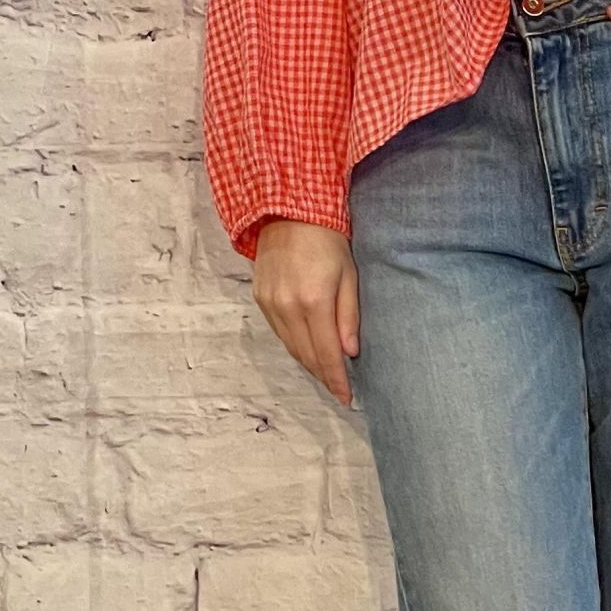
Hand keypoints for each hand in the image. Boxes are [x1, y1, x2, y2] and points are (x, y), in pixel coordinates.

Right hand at [250, 219, 360, 406]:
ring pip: (291, 347)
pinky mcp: (260, 299)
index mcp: (314, 301)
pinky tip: (307, 350)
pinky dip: (294, 346)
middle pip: (306, 356)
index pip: (327, 353)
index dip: (336, 379)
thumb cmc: (327, 240)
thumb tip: (350, 352)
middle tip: (339, 390)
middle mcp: (287, 307)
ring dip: (309, 364)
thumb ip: (349, 315)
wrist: (287, 212)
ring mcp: (270, 304)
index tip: (347, 398)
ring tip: (326, 375)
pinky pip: (279, 333)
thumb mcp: (348, 275)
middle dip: (324, 376)